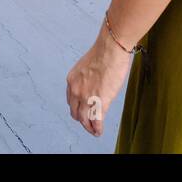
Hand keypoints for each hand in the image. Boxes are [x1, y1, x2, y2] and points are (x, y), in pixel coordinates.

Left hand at [65, 22, 134, 136]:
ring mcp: (87, 98)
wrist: (110, 49)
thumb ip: (86, 79)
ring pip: (84, 120)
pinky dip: (97, 129)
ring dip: (89, 127)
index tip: (81, 111)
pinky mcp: (99, 102)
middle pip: (75, 112)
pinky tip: (99, 131)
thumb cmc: (103, 53)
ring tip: (93, 130)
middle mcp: (75, 91)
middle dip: (81, 119)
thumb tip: (93, 85)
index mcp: (71, 81)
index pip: (70, 100)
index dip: (76, 108)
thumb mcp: (86, 67)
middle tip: (87, 123)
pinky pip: (96, 121)